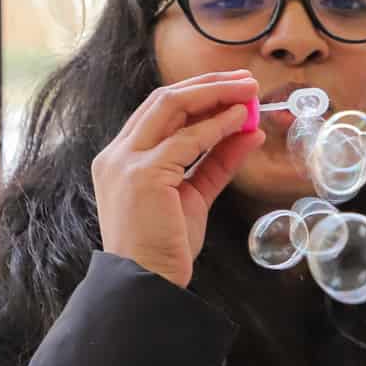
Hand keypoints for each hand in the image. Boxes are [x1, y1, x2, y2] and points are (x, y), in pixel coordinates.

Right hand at [91, 70, 265, 287]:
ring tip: (248, 91)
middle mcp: (117, 154)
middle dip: (207, 85)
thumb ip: (216, 162)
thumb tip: (248, 133)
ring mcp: (126, 162)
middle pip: (164, 100)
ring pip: (171, 107)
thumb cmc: (165, 247)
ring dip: (215, 95)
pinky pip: (187, 139)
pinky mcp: (143, 175)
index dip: (198, 94)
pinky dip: (217, 126)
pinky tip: (240, 120)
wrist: (146, 284)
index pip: (159, 111)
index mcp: (121, 158)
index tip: (231, 88)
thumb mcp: (194, 196)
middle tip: (244, 81)